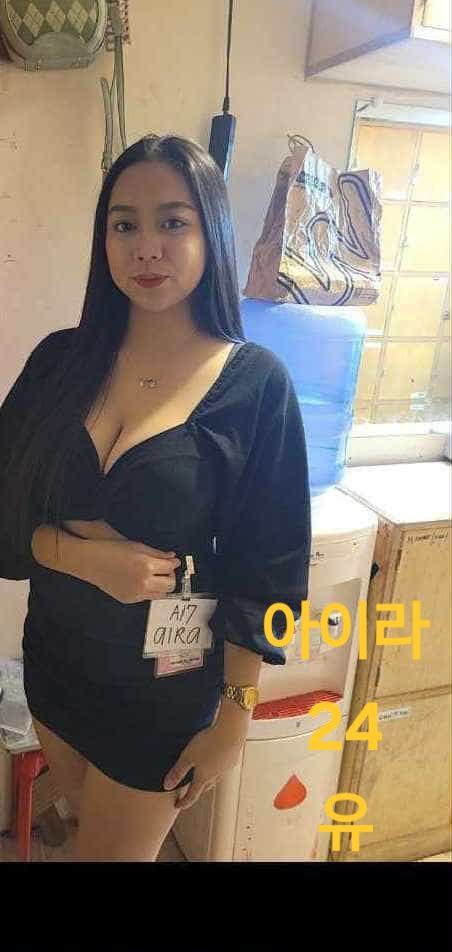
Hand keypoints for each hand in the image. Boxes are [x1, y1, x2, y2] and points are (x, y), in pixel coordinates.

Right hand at [63, 520, 179, 603]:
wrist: (90, 561)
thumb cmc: (112, 549)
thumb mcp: (137, 546)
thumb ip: (157, 554)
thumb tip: (172, 558)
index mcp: (146, 566)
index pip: (170, 568)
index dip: (173, 563)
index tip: (172, 561)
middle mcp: (143, 582)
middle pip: (170, 585)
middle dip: (170, 576)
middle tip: (164, 569)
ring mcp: (136, 594)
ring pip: (160, 595)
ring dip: (162, 585)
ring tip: (154, 576)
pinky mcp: (129, 600)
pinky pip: (147, 597)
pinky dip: (149, 590)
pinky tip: (140, 580)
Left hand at [163, 716, 247, 809]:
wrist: (231, 732)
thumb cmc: (208, 743)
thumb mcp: (188, 757)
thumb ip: (178, 772)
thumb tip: (166, 786)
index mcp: (203, 777)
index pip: (192, 795)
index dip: (184, 802)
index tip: (177, 806)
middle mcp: (215, 776)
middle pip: (204, 788)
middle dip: (196, 792)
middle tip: (190, 793)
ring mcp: (225, 768)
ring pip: (214, 779)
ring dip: (207, 781)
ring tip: (202, 777)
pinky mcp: (232, 759)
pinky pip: (222, 769)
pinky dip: (217, 770)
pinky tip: (216, 762)